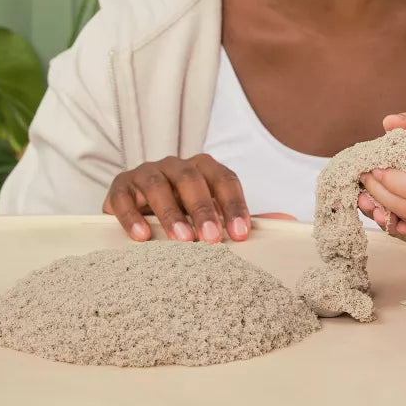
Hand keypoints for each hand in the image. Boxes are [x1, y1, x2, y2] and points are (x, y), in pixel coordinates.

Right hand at [102, 154, 250, 243]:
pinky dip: (132, 216)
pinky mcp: (120, 187)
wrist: (136, 210)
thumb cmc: (182, 212)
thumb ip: (242, 218)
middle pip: (192, 179)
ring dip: (171, 213)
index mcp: (203, 168)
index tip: (241, 234)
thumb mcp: (211, 214)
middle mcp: (176, 165)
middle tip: (212, 239)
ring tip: (182, 240)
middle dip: (204, 209)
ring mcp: (146, 173)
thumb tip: (286, 222)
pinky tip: (142, 237)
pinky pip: (123, 198)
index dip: (234, 205)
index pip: (224, 180)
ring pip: (158, 185)